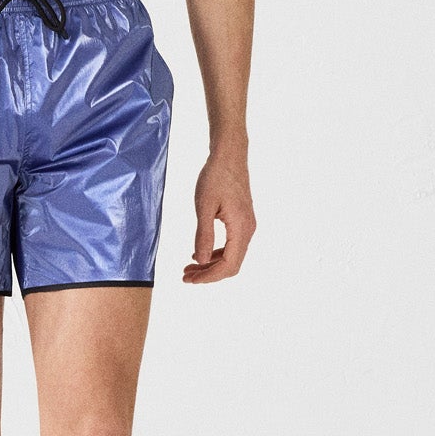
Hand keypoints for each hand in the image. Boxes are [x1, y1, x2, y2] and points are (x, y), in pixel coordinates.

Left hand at [183, 149, 255, 284]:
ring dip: (211, 265)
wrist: (229, 156)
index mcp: (241, 228)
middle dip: (209, 274)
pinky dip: (216, 253)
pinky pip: (231, 245)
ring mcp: (247, 225)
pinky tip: (200, 253)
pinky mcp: (242, 221)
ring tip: (189, 268)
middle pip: (232, 264)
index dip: (209, 276)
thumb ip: (203, 235)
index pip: (229, 264)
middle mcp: (248, 230)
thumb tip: (200, 261)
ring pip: (232, 256)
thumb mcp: (204, 206)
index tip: (190, 279)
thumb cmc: (216, 176)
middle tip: (186, 276)